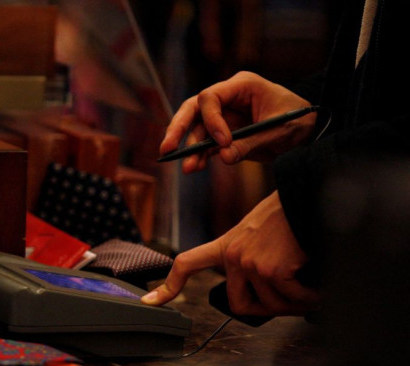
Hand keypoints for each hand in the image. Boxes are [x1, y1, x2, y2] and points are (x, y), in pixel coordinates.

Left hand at [141, 191, 320, 315]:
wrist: (308, 194)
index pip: (187, 263)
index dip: (168, 286)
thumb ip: (253, 255)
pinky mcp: (271, 269)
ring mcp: (249, 262)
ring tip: (312, 291)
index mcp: (225, 245)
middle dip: (267, 310)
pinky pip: (290, 298)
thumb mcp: (259, 231)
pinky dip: (309, 297)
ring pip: (270, 305)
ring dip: (295, 303)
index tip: (151, 301)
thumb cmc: (289, 212)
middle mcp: (232, 255)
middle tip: (290, 303)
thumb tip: (270, 287)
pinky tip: (318, 288)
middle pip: (238, 304)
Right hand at [160, 71, 316, 172]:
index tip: (223, 142)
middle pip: (194, 109)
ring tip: (187, 168)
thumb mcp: (278, 131)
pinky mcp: (226, 133)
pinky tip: (195, 167)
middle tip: (168, 148)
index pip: (211, 97)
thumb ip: (251, 143)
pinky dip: (201, 156)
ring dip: (191, 149)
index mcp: (242, 86)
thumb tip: (225, 157)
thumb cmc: (298, 119)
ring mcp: (224, 116)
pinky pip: (207, 144)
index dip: (211, 120)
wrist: (310, 128)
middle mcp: (228, 98)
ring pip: (197, 129)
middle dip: (179, 129)